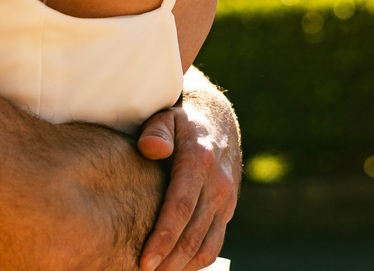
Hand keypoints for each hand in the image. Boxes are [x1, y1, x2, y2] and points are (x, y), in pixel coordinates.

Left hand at [135, 77, 240, 270]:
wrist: (218, 121)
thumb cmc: (181, 122)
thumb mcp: (166, 117)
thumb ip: (155, 131)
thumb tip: (152, 149)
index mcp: (199, 160)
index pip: (181, 207)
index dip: (163, 237)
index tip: (145, 260)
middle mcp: (218, 183)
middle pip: (193, 233)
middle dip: (169, 260)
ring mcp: (226, 199)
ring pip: (207, 244)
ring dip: (183, 265)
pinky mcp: (228, 209)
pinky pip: (214, 242)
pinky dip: (197, 260)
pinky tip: (175, 266)